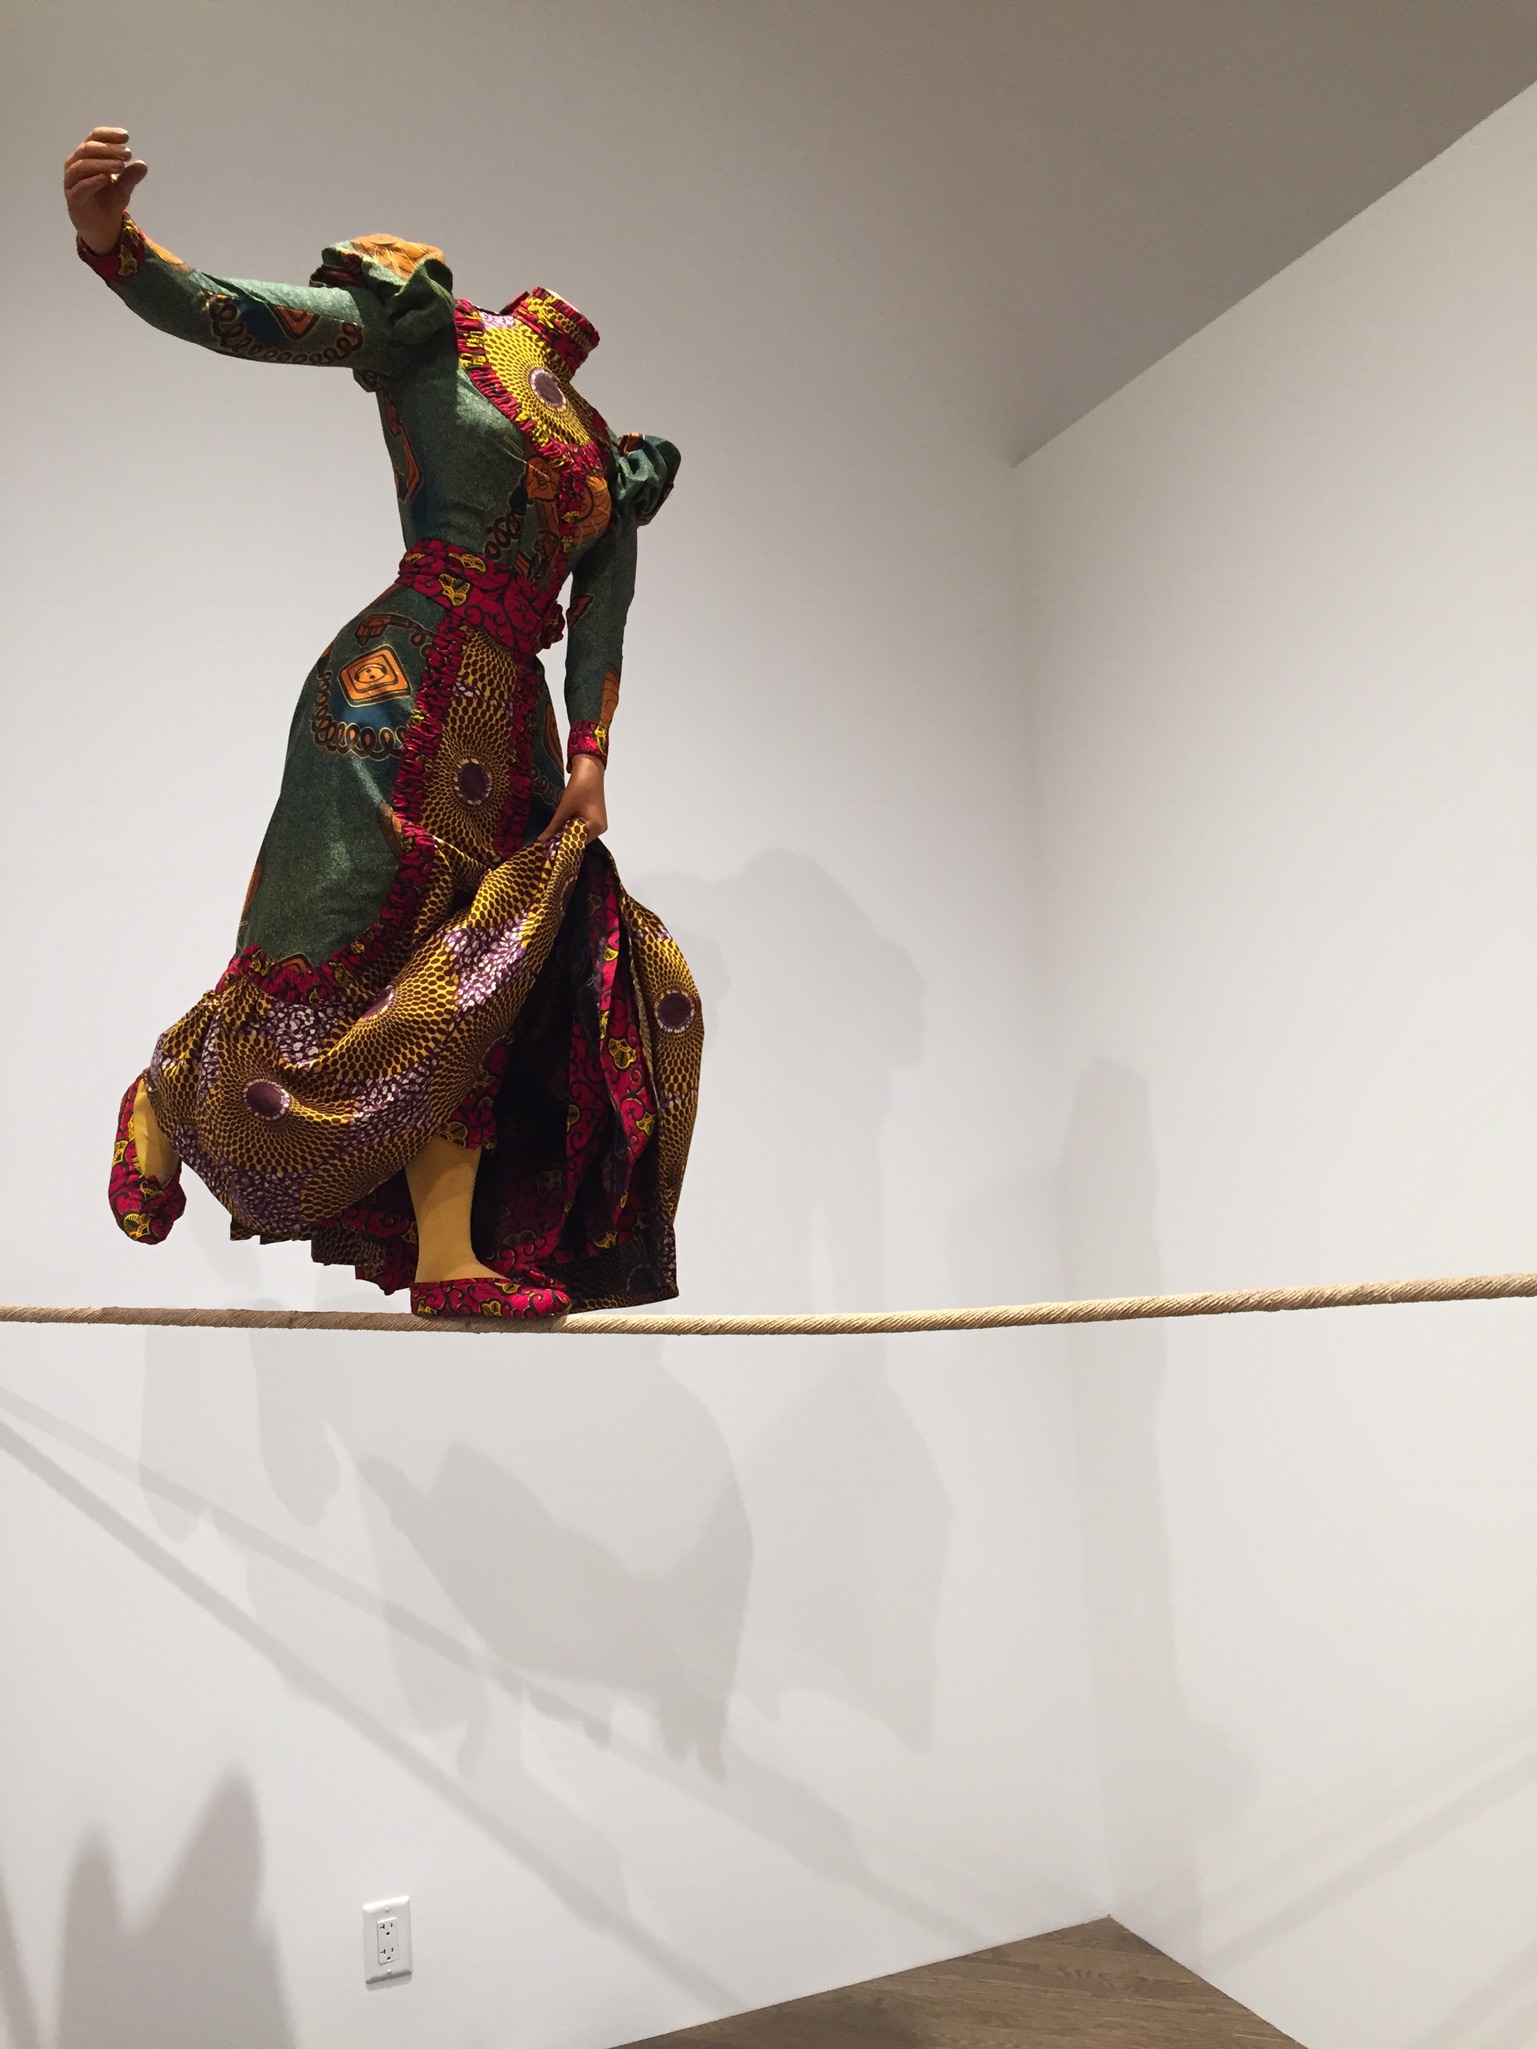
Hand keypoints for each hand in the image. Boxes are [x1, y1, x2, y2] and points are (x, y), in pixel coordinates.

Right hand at [64, 126, 147, 252]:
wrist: (102, 228)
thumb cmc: (109, 202)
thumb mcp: (123, 188)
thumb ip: (130, 177)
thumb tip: (142, 165)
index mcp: (87, 157)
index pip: (94, 138)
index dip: (109, 135)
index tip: (126, 136)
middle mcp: (75, 165)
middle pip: (88, 149)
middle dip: (108, 149)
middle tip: (127, 153)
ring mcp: (72, 181)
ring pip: (82, 166)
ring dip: (102, 163)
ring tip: (121, 166)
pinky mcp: (73, 198)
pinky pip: (80, 187)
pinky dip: (92, 181)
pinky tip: (106, 178)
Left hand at [536, 754, 606, 844]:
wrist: (590, 770)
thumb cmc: (579, 787)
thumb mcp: (564, 809)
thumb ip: (554, 827)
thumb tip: (542, 840)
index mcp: (595, 827)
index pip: (576, 843)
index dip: (561, 845)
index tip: (547, 847)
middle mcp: (600, 828)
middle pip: (579, 840)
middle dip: (564, 838)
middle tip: (547, 839)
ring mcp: (600, 823)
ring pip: (580, 833)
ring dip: (568, 832)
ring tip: (554, 831)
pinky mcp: (597, 817)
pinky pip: (583, 827)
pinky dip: (573, 826)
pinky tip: (563, 823)